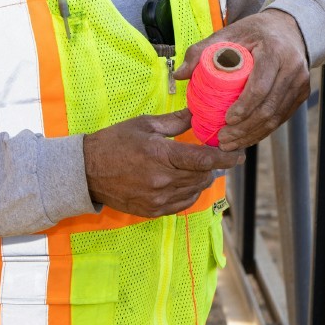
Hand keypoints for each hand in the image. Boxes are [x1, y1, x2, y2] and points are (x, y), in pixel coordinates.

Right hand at [83, 111, 243, 216]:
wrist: (85, 172)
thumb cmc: (114, 142)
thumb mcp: (144, 125)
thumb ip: (175, 121)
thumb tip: (198, 113)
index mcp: (161, 155)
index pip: (204, 159)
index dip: (226, 157)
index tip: (239, 154)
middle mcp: (162, 180)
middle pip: (203, 176)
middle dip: (213, 166)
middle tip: (215, 156)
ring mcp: (157, 199)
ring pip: (195, 191)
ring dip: (202, 179)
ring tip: (198, 167)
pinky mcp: (152, 211)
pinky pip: (182, 204)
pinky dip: (190, 193)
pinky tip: (185, 182)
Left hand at [174, 8, 309, 151]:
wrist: (290, 29)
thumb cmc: (255, 31)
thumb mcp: (228, 33)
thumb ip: (201, 51)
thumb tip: (179, 75)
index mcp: (275, 51)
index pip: (260, 87)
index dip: (244, 107)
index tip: (226, 120)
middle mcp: (293, 68)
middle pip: (268, 108)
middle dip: (244, 129)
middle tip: (222, 139)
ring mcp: (300, 83)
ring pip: (276, 118)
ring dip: (253, 135)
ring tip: (230, 144)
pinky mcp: (302, 94)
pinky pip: (282, 118)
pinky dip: (263, 131)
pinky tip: (245, 138)